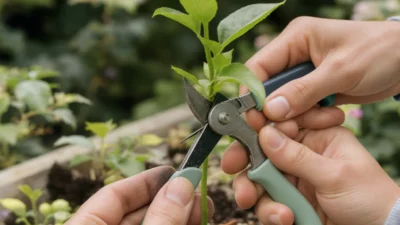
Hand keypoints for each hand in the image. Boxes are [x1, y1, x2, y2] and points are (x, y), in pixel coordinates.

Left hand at [65, 166, 213, 224]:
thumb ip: (162, 218)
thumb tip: (183, 183)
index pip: (112, 195)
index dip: (146, 180)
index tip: (175, 170)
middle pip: (135, 212)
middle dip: (170, 200)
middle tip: (198, 191)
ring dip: (177, 216)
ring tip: (203, 209)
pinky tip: (193, 223)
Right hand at [221, 121, 399, 224]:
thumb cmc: (369, 197)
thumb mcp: (335, 174)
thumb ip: (297, 156)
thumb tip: (265, 134)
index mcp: (316, 136)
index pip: (280, 123)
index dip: (257, 126)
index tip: (239, 130)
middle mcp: (300, 154)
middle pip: (262, 152)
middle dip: (248, 164)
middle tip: (233, 171)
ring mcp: (293, 178)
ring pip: (260, 180)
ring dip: (259, 195)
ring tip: (276, 213)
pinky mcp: (289, 200)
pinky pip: (268, 202)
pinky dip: (271, 212)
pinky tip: (287, 219)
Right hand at [244, 17, 399, 124]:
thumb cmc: (379, 52)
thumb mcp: (340, 71)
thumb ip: (303, 91)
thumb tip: (269, 110)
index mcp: (295, 39)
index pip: (259, 66)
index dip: (252, 93)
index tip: (254, 118)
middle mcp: (294, 55)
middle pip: (268, 87)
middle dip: (277, 109)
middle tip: (286, 127)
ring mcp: (303, 73)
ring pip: (283, 102)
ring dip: (298, 116)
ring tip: (325, 116)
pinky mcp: (313, 89)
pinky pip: (300, 108)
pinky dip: (310, 117)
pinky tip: (332, 114)